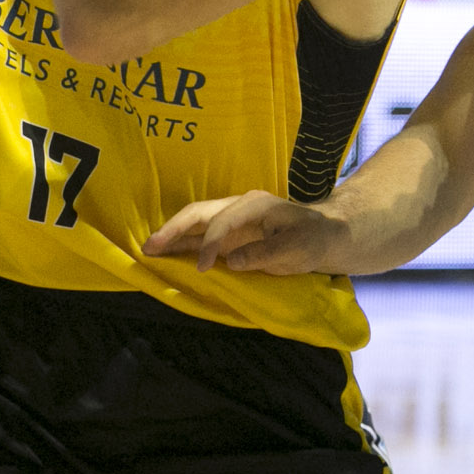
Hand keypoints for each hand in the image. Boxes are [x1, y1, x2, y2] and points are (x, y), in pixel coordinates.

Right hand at [145, 191, 347, 274]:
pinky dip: (182, 244)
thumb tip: (232, 261)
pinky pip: (200, 236)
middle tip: (150, 247)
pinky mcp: (229, 235)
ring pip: (195, 223)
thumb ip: (265, 253)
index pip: (221, 222)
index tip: (202, 268)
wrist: (324, 235)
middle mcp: (237, 208)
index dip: (209, 244)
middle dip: (173, 229)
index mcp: (253, 205)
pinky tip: (165, 253)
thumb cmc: (313, 239)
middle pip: (198, 213)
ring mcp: (231, 220)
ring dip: (172, 236)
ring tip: (148, 250)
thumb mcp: (296, 247)